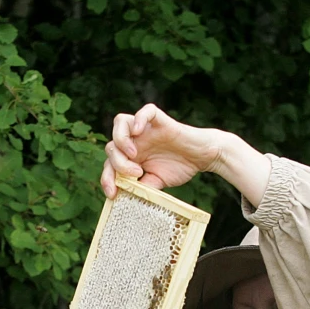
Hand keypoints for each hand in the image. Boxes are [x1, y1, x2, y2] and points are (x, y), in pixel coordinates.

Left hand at [101, 104, 271, 204]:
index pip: (109, 164)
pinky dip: (139, 118)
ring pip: (120, 122)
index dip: (106, 178)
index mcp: (130, 156)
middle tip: (136, 174)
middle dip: (118, 163)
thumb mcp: (156, 184)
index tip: (113, 193)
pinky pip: (146, 110)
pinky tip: (139, 131)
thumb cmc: (179, 168)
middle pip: (111, 146)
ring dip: (121, 140)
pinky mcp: (160, 120)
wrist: (202, 158)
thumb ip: (140, 188)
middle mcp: (134, 141)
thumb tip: (124, 197)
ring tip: (134, 155)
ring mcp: (146, 129)